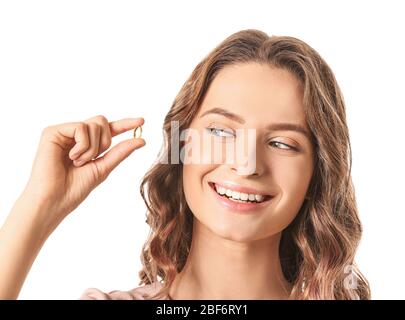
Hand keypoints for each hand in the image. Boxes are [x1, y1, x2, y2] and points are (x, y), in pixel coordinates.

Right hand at [22, 115, 144, 227]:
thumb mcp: (104, 167)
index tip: (142, 122)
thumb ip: (121, 152)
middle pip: (102, 122)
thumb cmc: (75, 188)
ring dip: (93, 148)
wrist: (55, 200)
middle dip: (105, 142)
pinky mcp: (53, 132)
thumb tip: (141, 139)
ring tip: (78, 162)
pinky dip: (82, 146)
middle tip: (93, 159)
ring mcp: (63, 132)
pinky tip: (71, 158)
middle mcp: (74, 136)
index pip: (108, 130)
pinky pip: (81, 127)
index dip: (125, 124)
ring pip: (94, 124)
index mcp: (86, 145)